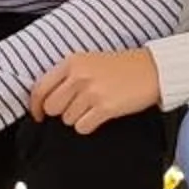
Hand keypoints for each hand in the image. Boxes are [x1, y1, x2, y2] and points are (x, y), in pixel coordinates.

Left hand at [28, 49, 159, 133]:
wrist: (153, 69)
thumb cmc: (121, 67)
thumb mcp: (89, 61)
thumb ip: (67, 76)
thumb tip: (45, 100)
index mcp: (72, 62)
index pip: (40, 88)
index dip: (36, 106)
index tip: (39, 115)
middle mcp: (79, 75)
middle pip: (52, 107)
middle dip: (61, 112)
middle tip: (77, 108)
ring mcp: (92, 92)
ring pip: (67, 119)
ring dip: (78, 118)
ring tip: (95, 106)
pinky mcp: (105, 107)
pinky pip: (82, 127)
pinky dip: (89, 125)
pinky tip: (101, 115)